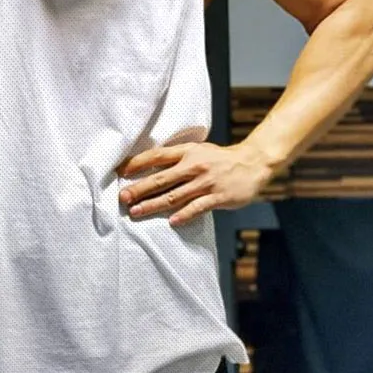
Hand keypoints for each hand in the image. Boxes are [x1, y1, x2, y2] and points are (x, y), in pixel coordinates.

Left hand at [117, 142, 270, 224]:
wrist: (252, 163)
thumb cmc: (220, 158)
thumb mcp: (198, 150)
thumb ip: (177, 157)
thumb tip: (149, 166)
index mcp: (187, 152)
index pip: (156, 156)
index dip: (137, 163)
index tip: (119, 171)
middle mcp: (194, 166)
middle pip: (161, 178)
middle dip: (139, 188)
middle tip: (123, 197)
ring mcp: (206, 182)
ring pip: (175, 195)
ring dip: (153, 205)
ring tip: (137, 212)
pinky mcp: (218, 196)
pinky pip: (198, 207)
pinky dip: (184, 215)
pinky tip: (172, 222)